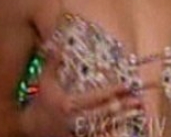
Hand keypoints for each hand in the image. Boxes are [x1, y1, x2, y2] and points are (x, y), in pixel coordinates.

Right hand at [23, 53, 142, 136]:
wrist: (30, 127)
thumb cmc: (41, 102)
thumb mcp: (45, 81)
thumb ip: (53, 63)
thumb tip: (59, 44)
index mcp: (69, 103)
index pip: (95, 97)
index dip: (112, 91)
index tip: (127, 84)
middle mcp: (76, 119)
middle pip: (104, 112)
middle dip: (124, 105)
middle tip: (140, 98)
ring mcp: (79, 130)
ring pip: (106, 125)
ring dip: (124, 117)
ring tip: (139, 107)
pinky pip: (101, 134)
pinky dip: (114, 128)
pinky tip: (128, 122)